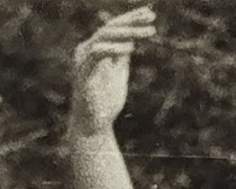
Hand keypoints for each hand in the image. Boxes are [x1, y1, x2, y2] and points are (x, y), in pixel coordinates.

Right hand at [69, 6, 155, 133]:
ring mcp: (83, 60)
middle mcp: (87, 50)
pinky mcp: (83, 72)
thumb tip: (130, 40)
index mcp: (95, 49)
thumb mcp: (118, 74)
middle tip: (152, 17)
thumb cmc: (105, 103)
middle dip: (132, 20)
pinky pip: (98, 52)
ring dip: (128, 32)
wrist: (93, 126)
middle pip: (110, 27)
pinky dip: (114, 48)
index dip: (131, 19)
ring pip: (105, 35)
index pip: (114, 27)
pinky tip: (131, 48)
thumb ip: (121, 57)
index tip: (150, 14)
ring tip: (148, 32)